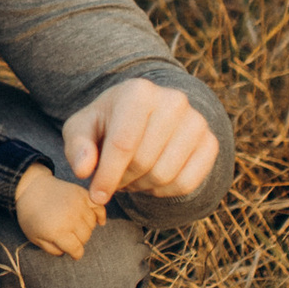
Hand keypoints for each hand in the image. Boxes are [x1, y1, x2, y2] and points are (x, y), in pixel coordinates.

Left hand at [16, 165, 107, 258]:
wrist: (31, 187)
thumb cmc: (31, 215)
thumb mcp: (35, 237)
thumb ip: (52, 250)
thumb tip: (67, 253)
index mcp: (57, 232)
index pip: (76, 249)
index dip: (76, 254)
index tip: (74, 254)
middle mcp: (70, 219)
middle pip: (85, 237)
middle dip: (79, 241)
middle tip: (71, 237)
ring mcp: (78, 205)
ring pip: (92, 224)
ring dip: (87, 228)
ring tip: (77, 227)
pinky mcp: (82, 194)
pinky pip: (99, 207)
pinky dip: (100, 215)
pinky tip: (98, 221)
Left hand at [62, 78, 220, 207]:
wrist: (145, 115)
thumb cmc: (108, 123)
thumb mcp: (82, 129)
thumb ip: (78, 147)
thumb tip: (85, 170)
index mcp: (138, 92)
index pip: (123, 144)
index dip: (107, 176)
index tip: (96, 196)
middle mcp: (173, 101)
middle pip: (144, 162)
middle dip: (123, 179)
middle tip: (114, 178)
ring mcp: (196, 121)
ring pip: (165, 175)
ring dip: (142, 186)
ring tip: (131, 176)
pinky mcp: (210, 142)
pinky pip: (187, 183)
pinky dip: (164, 191)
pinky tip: (151, 180)